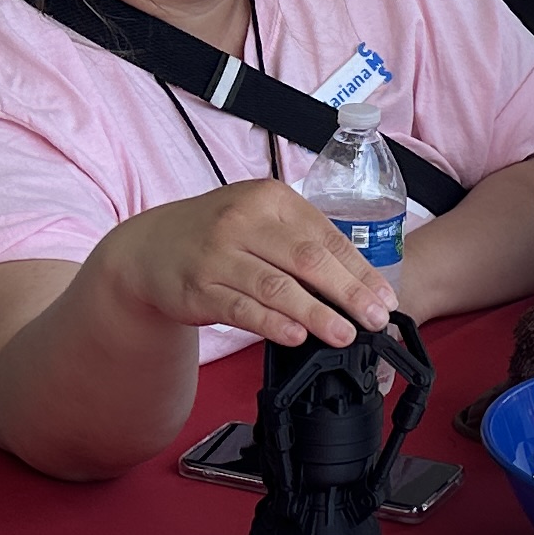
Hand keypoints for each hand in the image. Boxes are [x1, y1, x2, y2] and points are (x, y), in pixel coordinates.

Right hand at [89, 178, 393, 351]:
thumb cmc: (216, 233)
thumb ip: (303, 242)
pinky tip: (295, 336)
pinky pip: (242, 308)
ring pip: (277, 286)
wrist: (148, 248)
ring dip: (316, 313)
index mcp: (270, 199)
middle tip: (375, 319)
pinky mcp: (200, 287)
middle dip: (348, 293)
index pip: (326, 237)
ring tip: (345, 334)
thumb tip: (358, 283)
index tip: (385, 299)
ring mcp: (219, 254)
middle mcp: (244, 221)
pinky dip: (272, 323)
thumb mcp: (260, 220)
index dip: (360, 271)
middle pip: (307, 259)